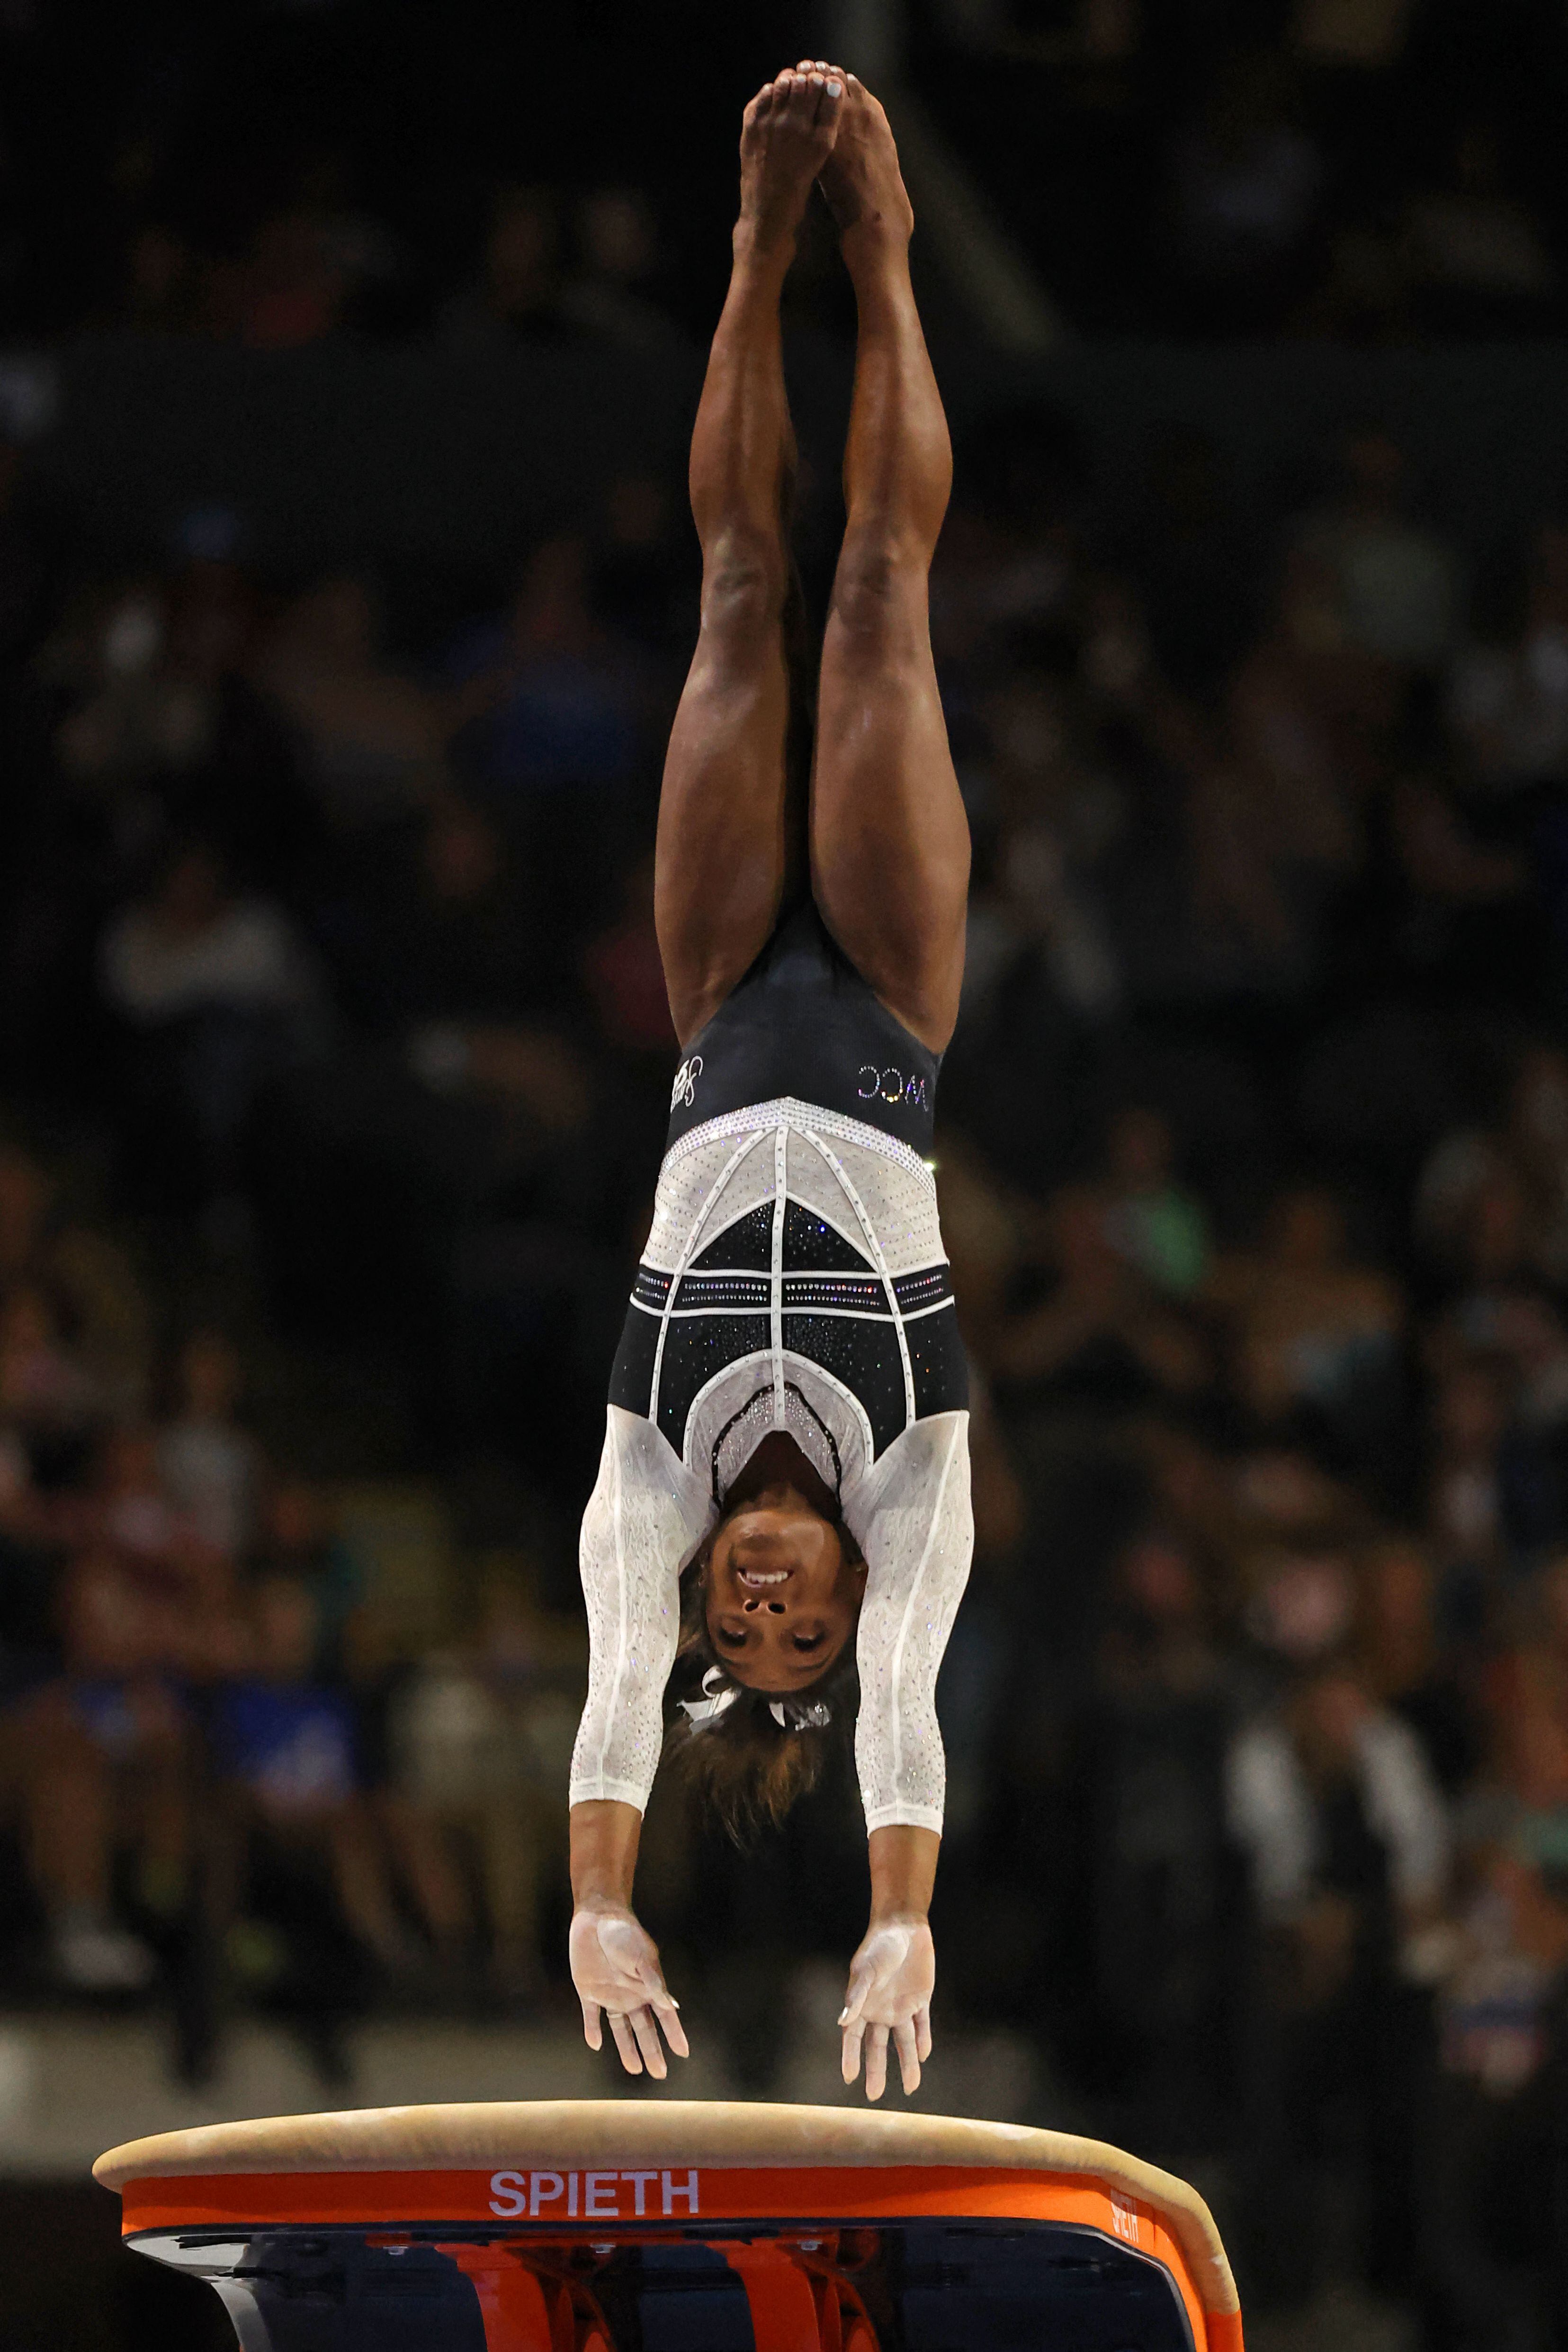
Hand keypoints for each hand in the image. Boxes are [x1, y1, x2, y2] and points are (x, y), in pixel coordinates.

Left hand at [569, 1904, 688, 2079]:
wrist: (597, 1917)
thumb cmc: (624, 1933)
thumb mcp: (641, 1957)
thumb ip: (653, 1981)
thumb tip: (671, 2006)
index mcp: (647, 1986)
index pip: (664, 2016)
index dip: (674, 2034)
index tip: (684, 2053)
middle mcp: (631, 1994)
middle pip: (644, 2029)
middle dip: (653, 2051)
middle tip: (660, 2074)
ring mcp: (610, 1994)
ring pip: (620, 2029)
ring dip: (627, 2048)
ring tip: (635, 2070)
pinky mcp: (588, 1991)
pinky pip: (591, 2017)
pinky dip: (593, 2030)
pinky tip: (595, 2044)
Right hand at [839, 1917, 934, 2100]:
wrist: (904, 1926)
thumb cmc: (879, 1946)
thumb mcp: (866, 1969)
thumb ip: (857, 1995)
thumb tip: (843, 2021)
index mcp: (862, 2003)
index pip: (853, 2037)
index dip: (850, 2057)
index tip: (849, 2078)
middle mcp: (880, 2009)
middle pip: (877, 2046)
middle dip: (876, 2070)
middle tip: (874, 2095)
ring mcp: (901, 2006)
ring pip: (903, 2041)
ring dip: (907, 2063)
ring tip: (910, 2087)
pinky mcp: (921, 2000)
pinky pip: (922, 2025)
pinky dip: (923, 2040)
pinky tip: (923, 2054)